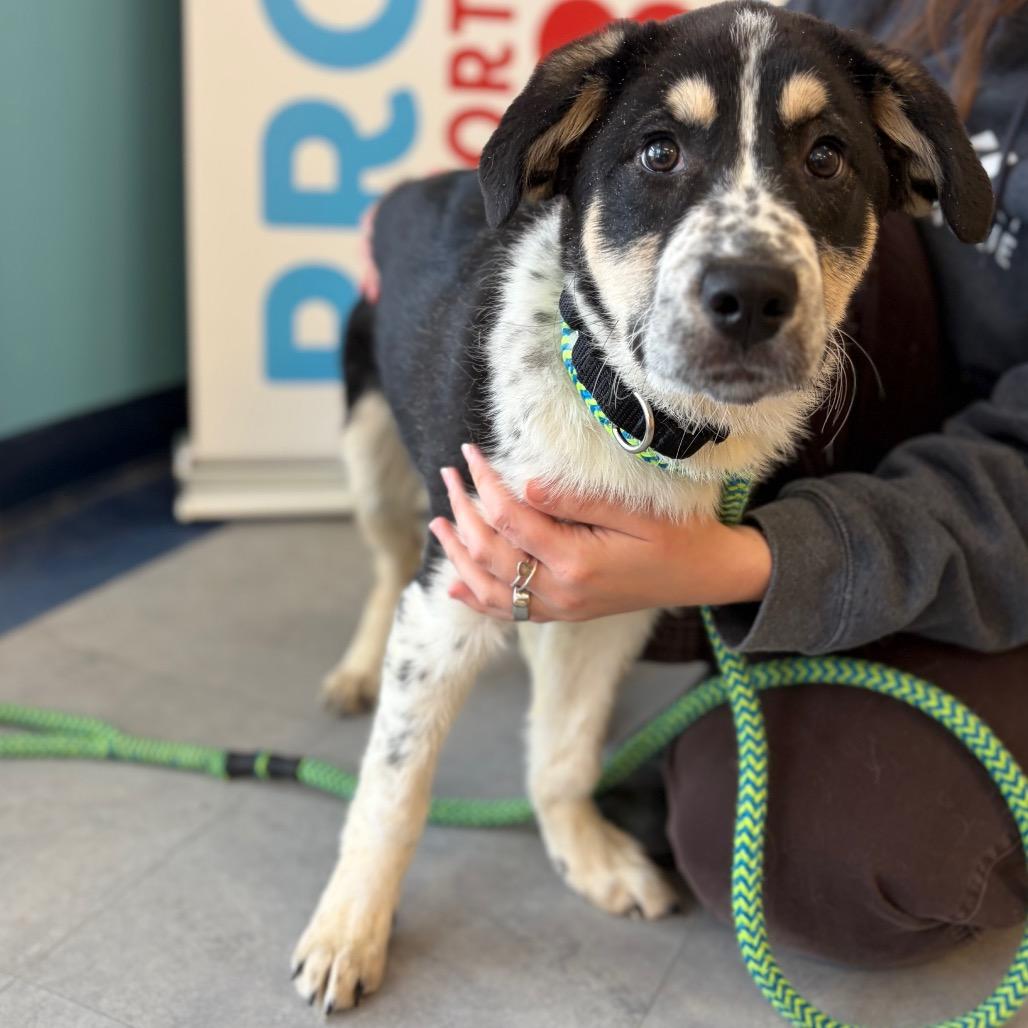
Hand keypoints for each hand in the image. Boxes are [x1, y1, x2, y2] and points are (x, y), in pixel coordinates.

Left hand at [428, 444, 772, 621]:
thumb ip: (579, 501)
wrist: (705, 577)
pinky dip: (477, 598)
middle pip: (490, 553)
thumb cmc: (679, 537)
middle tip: (449, 475)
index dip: (484, 483)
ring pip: (489, 588)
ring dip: (458, 555)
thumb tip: (524, 485)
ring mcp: (560, 608)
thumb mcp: (637, 511)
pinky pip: (509, 612)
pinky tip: (454, 586)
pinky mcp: (564, 612)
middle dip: (463, 512)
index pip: (509, 519)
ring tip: (438, 522)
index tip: (470, 453)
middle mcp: (561, 592)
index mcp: (576, 562)